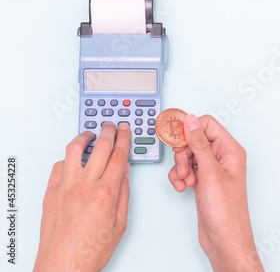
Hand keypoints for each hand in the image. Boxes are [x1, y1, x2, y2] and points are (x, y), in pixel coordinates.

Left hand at [34, 122, 131, 271]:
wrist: (63, 266)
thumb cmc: (90, 251)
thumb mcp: (120, 224)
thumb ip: (123, 194)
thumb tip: (123, 173)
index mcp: (106, 193)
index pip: (118, 155)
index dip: (124, 138)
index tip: (125, 130)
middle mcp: (84, 186)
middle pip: (100, 147)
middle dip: (108, 131)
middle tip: (112, 125)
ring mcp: (64, 187)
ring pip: (74, 150)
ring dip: (84, 137)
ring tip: (90, 134)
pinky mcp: (50, 193)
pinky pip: (58, 166)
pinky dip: (68, 158)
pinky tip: (73, 159)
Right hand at [169, 115, 263, 270]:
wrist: (224, 240)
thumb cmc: (226, 212)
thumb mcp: (210, 173)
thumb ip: (199, 144)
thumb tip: (190, 121)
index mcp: (230, 150)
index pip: (207, 124)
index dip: (189, 129)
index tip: (176, 139)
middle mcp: (222, 157)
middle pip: (194, 139)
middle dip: (183, 152)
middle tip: (184, 166)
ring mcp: (212, 169)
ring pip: (188, 155)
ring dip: (180, 166)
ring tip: (185, 179)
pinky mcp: (203, 180)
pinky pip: (186, 169)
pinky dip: (180, 176)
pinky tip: (182, 186)